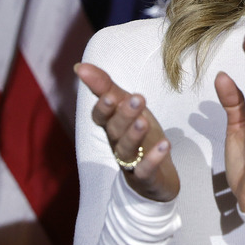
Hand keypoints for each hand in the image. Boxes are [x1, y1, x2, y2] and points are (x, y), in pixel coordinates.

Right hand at [74, 63, 178, 201]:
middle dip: (124, 114)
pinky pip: (146, 170)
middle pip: (115, 130)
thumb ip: (106, 87)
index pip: (100, 117)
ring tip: (144, 122)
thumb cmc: (140, 136)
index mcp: (111, 127)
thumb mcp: (126, 108)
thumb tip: (80, 66)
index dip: (103, 107)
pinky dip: (153, 159)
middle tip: (138, 98)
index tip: (108, 94)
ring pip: (127, 149)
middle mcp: (117, 144)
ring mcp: (131, 163)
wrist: (157, 178)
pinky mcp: (146, 179)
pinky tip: (164, 145)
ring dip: (134, 135)